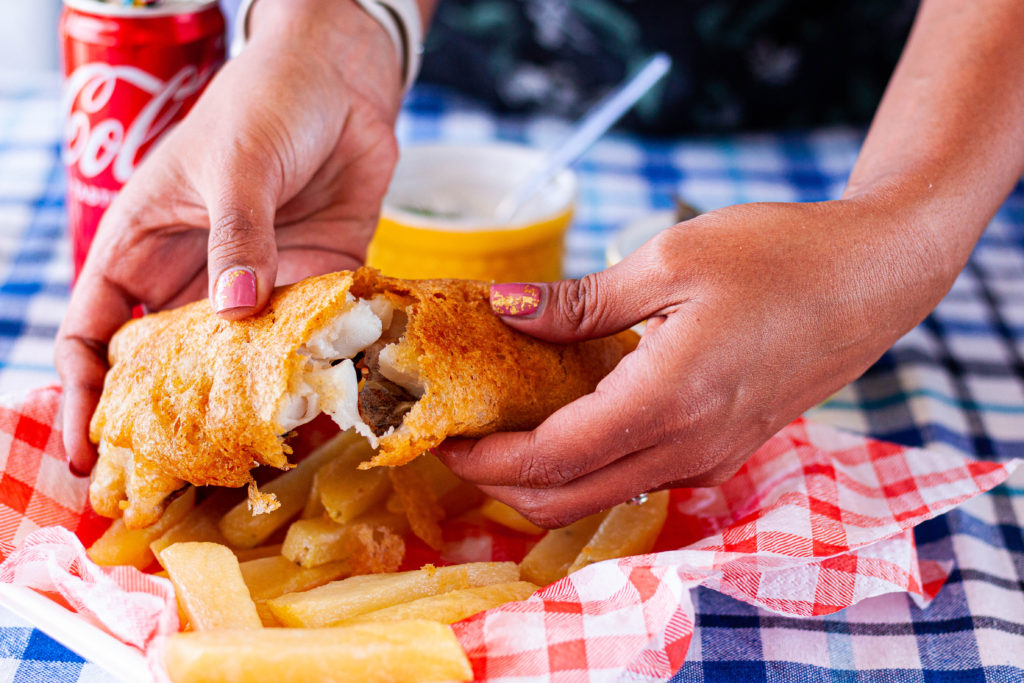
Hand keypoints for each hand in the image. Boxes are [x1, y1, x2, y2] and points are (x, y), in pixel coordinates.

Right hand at [55, 0, 402, 474]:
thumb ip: (238, 239)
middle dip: (166, 418)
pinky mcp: (318, 284)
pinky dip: (312, 374)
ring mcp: (259, 284)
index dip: (84, 388)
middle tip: (173, 481)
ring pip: (240, 363)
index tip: (85, 445)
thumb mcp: (236, 166)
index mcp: (145, 244)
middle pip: (168, 363)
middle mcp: (198, 275)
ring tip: (248, 464)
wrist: (344, 81)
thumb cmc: (268, 104)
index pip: (96, 328)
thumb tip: (235, 312)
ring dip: (243, 408)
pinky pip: (309, 340)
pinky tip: (321, 413)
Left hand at [436, 196, 961, 527]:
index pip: (549, 460)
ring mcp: (706, 459)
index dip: (485, 458)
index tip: (441, 437)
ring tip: (499, 424)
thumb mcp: (669, 259)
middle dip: (497, 481)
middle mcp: (686, 448)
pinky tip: (565, 413)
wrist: (872, 278)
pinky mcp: (718, 452)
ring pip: (597, 496)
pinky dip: (584, 462)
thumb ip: (580, 301)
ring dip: (538, 475)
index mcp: (667, 401)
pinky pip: (634, 476)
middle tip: (457, 438)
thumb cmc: (778, 256)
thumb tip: (503, 310)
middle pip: (563, 500)